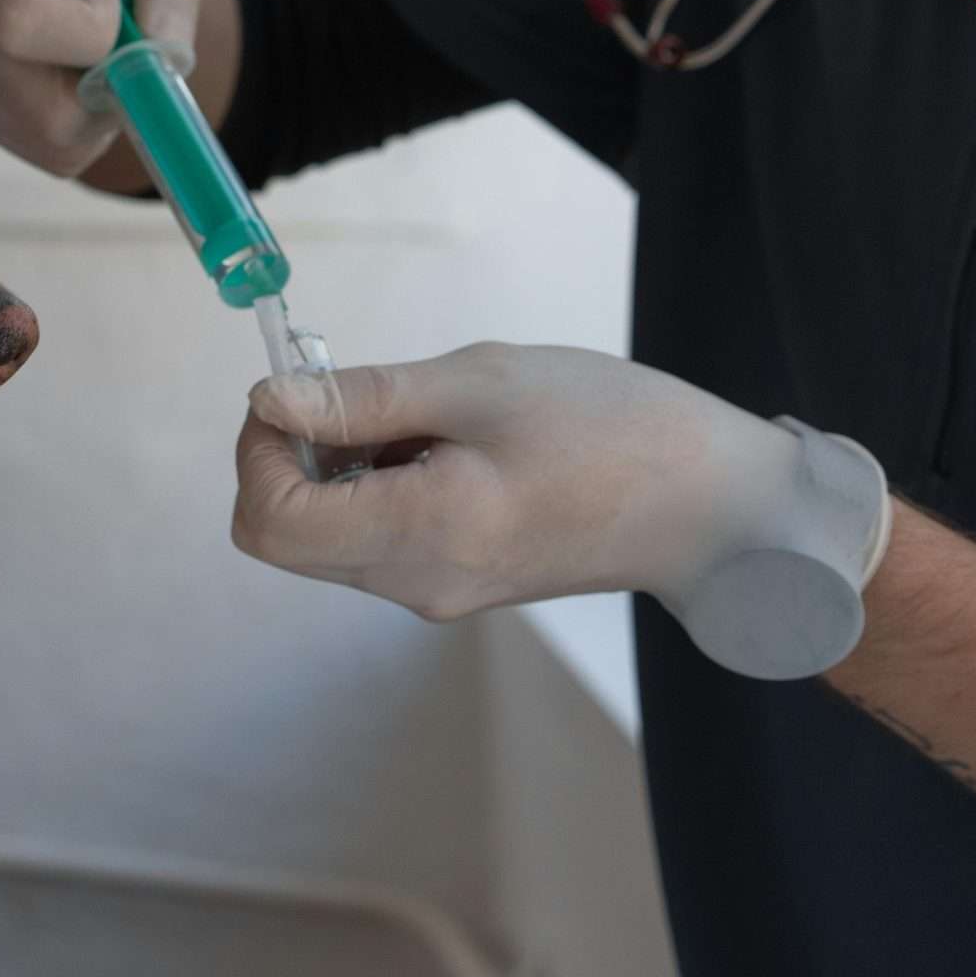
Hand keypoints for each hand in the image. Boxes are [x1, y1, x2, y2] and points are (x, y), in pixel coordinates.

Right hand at [0, 0, 206, 177]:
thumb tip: (160, 67)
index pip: (21, 25)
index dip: (92, 33)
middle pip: (42, 110)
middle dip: (107, 87)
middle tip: (120, 35)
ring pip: (49, 140)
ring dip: (98, 107)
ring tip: (90, 44)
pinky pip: (43, 147)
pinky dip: (80, 121)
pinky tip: (68, 66)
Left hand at [231, 344, 885, 649]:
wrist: (718, 504)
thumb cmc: (613, 428)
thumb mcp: (481, 384)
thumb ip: (363, 398)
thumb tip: (268, 400)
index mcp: (421, 536)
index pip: (268, 522)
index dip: (257, 450)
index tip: (298, 392)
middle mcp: (417, 584)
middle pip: (286, 534)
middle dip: (290, 455)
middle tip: (354, 393)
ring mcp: (437, 592)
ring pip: (327, 535)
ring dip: (338, 467)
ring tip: (420, 416)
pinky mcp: (458, 582)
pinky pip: (375, 538)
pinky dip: (375, 485)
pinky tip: (440, 444)